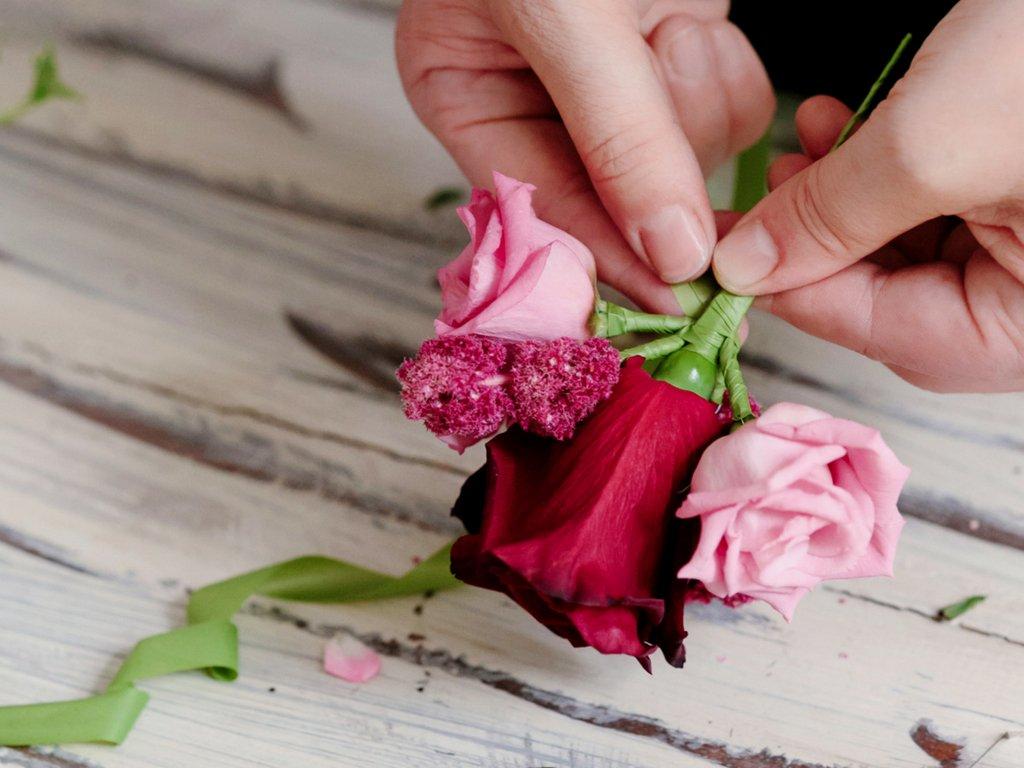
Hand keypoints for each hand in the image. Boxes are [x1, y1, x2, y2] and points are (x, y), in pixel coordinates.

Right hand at [396, 0, 772, 312]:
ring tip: (663, 19)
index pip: (538, 210)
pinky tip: (691, 14)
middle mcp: (533, 98)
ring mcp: (608, 79)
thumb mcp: (566, 15)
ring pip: (676, 156)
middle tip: (661, 102)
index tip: (674, 304)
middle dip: (652, 157)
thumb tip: (670, 256)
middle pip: (613, 192)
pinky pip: (719, 107)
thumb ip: (618, 139)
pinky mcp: (669, 51)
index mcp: (465, 94)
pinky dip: (723, 71)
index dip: (606, 261)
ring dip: (687, 101)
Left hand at [712, 0, 1023, 391]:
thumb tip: (745, 268)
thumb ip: (833, 216)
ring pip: (902, 247)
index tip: (721, 265)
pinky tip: (839, 127)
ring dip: (836, 199)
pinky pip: (931, 204)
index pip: (886, 335)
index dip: (793, 295)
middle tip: (758, 205)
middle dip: (815, 242)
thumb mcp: (937, 141)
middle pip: (891, 299)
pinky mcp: (1017, 195)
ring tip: (801, 149)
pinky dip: (875, 170)